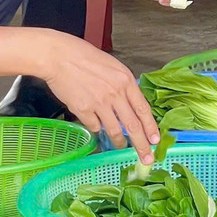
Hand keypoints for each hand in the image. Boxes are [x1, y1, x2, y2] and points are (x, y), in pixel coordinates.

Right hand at [36, 31, 158, 164]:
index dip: (151, 127)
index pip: (143, 109)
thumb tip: (131, 104)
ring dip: (119, 142)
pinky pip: (94, 127)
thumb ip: (124, 86)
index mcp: (126, 81)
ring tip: (122, 147)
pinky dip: (97, 129)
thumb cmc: (86, 58)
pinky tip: (96, 126)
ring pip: (114, 130)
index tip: (156, 140)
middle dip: (141, 145)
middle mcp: (115, 94)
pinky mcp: (83, 110)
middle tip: (147, 158)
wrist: (60, 57)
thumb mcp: (114, 67)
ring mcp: (99, 103)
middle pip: (132, 125)